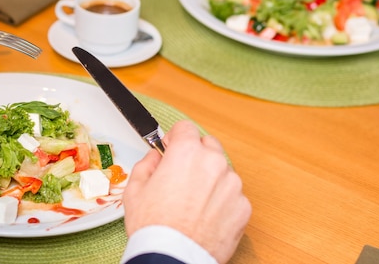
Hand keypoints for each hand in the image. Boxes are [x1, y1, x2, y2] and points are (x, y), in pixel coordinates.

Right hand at [123, 120, 251, 263]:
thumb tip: (155, 158)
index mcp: (186, 153)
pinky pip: (233, 195)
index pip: (186, 128)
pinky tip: (205, 216)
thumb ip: (146, 164)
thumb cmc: (154, 226)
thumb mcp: (135, 189)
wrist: (173, 258)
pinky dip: (222, 201)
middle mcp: (213, 163)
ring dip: (211, 179)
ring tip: (193, 202)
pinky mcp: (243, 207)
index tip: (172, 148)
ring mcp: (232, 185)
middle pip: (208, 145)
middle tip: (182, 176)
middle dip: (196, 155)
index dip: (175, 138)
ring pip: (222, 171)